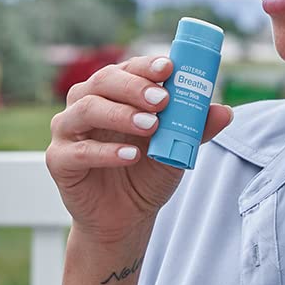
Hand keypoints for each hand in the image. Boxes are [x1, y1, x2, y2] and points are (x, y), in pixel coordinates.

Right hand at [45, 54, 232, 243]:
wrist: (125, 218)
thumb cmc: (146, 174)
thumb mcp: (176, 149)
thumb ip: (195, 129)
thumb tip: (225, 111)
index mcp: (112, 92)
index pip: (126, 68)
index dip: (146, 66)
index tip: (169, 68)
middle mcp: (84, 103)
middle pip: (103, 81)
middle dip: (134, 87)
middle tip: (162, 100)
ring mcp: (67, 131)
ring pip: (86, 109)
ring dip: (121, 114)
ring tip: (151, 126)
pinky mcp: (59, 160)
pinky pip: (79, 150)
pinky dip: (106, 151)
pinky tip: (130, 156)